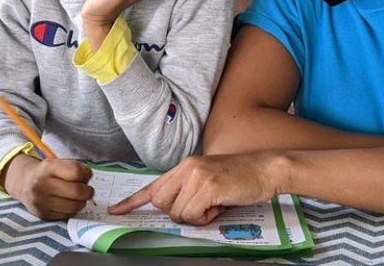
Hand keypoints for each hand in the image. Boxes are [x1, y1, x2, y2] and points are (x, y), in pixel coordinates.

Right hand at [3, 155, 94, 220]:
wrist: (24, 183)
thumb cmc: (48, 172)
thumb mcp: (59, 163)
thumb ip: (76, 168)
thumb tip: (89, 180)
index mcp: (48, 167)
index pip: (76, 172)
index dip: (86, 174)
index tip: (86, 176)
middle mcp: (42, 184)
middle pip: (76, 191)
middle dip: (88, 192)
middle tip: (88, 191)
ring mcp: (41, 201)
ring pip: (73, 206)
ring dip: (82, 203)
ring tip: (79, 198)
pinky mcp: (42, 214)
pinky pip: (66, 215)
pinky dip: (72, 210)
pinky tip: (69, 204)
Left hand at [108, 153, 285, 225]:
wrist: (266, 169)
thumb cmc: (241, 178)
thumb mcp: (210, 181)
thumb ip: (190, 191)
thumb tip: (175, 211)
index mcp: (185, 165)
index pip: (154, 185)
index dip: (133, 201)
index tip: (117, 210)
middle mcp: (187, 167)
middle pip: (160, 202)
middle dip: (177, 213)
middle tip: (200, 209)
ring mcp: (197, 175)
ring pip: (176, 212)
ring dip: (195, 217)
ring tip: (214, 205)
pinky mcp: (208, 185)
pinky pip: (191, 214)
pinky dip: (204, 217)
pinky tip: (219, 206)